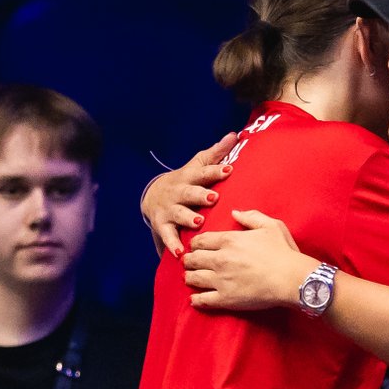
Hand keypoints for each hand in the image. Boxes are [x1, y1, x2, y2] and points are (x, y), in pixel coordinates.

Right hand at [142, 133, 237, 257]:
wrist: (154, 194)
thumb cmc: (186, 181)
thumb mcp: (198, 165)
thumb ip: (216, 153)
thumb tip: (234, 134)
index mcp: (190, 178)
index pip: (204, 173)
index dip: (216, 171)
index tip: (229, 169)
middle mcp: (178, 192)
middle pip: (190, 193)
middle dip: (201, 195)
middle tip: (213, 198)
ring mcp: (169, 208)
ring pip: (178, 213)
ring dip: (187, 218)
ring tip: (198, 223)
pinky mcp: (162, 225)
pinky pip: (167, 236)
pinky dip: (173, 245)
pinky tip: (180, 253)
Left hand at [183, 209, 310, 310]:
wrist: (292, 278)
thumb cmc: (284, 252)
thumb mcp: (271, 226)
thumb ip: (251, 216)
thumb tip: (235, 212)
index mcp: (229, 240)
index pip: (200, 241)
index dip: (195, 244)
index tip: (196, 248)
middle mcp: (220, 259)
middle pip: (192, 259)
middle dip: (189, 260)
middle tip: (190, 263)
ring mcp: (221, 280)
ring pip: (192, 278)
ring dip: (189, 278)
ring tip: (191, 278)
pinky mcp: (226, 299)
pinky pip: (202, 300)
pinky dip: (196, 299)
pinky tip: (196, 298)